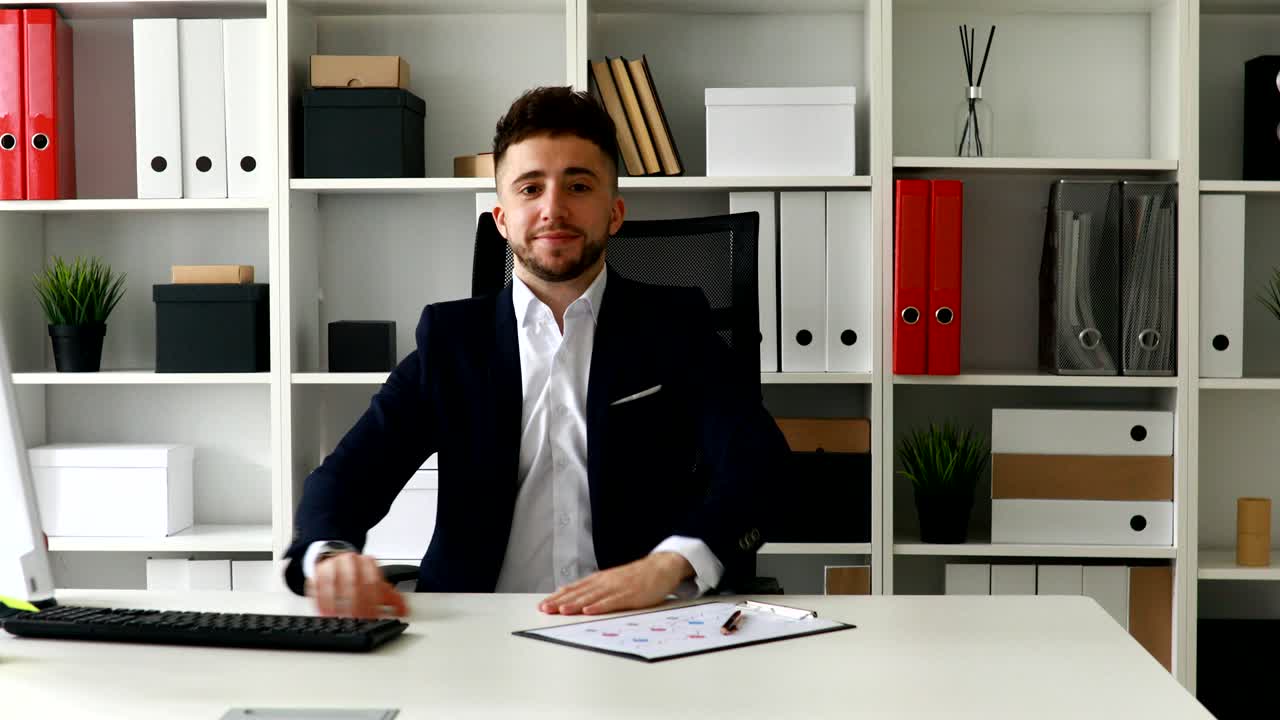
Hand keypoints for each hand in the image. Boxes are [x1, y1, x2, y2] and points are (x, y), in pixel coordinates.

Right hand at [308, 551, 407, 618]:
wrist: (338, 558)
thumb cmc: (359, 575)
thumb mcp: (378, 583)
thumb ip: (392, 598)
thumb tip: (404, 613)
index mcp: (369, 563)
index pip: (372, 582)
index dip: (372, 602)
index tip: (372, 617)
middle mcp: (351, 561)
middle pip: (353, 583)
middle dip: (354, 604)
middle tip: (356, 621)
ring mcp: (333, 564)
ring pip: (333, 583)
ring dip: (334, 603)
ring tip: (337, 619)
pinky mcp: (318, 570)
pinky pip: (317, 585)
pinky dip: (320, 600)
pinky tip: (323, 613)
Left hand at [538, 552, 692, 615]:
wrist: (661, 567)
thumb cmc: (636, 577)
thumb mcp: (612, 580)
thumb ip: (594, 588)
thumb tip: (573, 595)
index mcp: (600, 579)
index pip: (574, 588)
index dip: (558, 596)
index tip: (543, 604)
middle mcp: (605, 582)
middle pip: (579, 593)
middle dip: (560, 601)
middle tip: (545, 609)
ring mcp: (617, 588)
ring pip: (592, 597)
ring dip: (576, 604)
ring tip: (561, 610)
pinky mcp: (630, 595)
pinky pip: (612, 601)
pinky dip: (600, 606)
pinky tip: (589, 610)